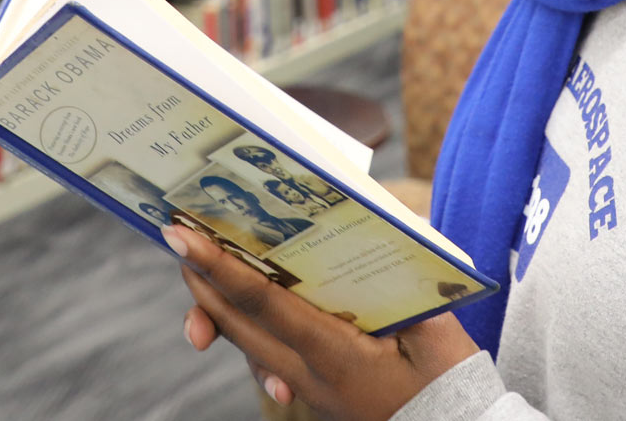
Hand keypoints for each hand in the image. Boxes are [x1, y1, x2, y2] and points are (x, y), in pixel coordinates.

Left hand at [166, 224, 479, 420]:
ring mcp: (306, 387)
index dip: (219, 266)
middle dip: (201, 279)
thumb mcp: (438, 338)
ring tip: (198, 267)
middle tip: (177, 235)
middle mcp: (306, 375)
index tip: (182, 235)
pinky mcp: (315, 389)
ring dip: (217, 304)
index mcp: (332, 355)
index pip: (263, 302)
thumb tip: (390, 244)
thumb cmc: (448, 389)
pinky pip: (268, 356)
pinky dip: (248, 328)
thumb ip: (409, 293)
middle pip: (237, 323)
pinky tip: (238, 312)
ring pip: (246, 342)